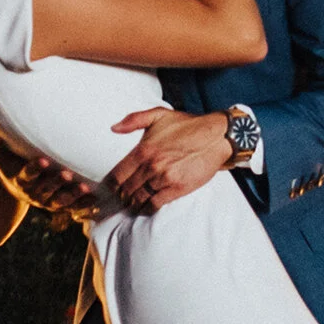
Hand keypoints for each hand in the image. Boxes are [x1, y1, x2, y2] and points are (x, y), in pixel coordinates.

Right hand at [0, 133, 98, 225]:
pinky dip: (84, 206)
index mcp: (22, 181)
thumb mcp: (3, 160)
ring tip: (85, 187)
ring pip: (61, 201)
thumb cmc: (13, 167)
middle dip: (57, 183)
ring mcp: (49, 201)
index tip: (43, 161)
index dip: (34, 169)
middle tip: (68, 174)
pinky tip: (96, 199)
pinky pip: (74, 208)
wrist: (20, 187)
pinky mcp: (62, 206)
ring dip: (73, 195)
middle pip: (46, 190)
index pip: (27, 175)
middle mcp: (35, 194)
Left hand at [107, 105, 234, 212]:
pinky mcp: (177, 188)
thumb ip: (133, 120)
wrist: (216, 136)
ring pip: (138, 199)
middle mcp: (151, 166)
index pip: (116, 175)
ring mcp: (164, 179)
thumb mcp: (159, 114)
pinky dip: (146, 209)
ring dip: (131, 204)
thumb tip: (114, 128)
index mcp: (143, 150)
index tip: (107, 189)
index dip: (108, 186)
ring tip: (129, 204)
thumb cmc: (188, 125)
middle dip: (119, 196)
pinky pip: (154, 204)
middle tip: (117, 200)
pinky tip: (144, 207)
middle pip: (125, 190)